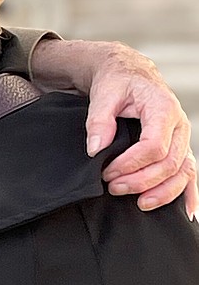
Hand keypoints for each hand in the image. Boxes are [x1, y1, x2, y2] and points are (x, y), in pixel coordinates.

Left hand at [85, 42, 196, 216]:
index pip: (154, 146)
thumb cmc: (117, 81)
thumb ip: (99, 120)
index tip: (107, 171)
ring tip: (139, 203)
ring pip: (183, 172)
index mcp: (163, 109)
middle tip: (113, 187)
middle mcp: (179, 125)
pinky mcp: (179, 146)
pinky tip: (187, 212)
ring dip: (162, 191)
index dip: (131, 164)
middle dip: (141, 180)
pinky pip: (190, 172)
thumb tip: (95, 149)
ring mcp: (182, 137)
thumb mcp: (104, 93)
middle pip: (169, 163)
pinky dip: (189, 192)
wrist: (128, 72)